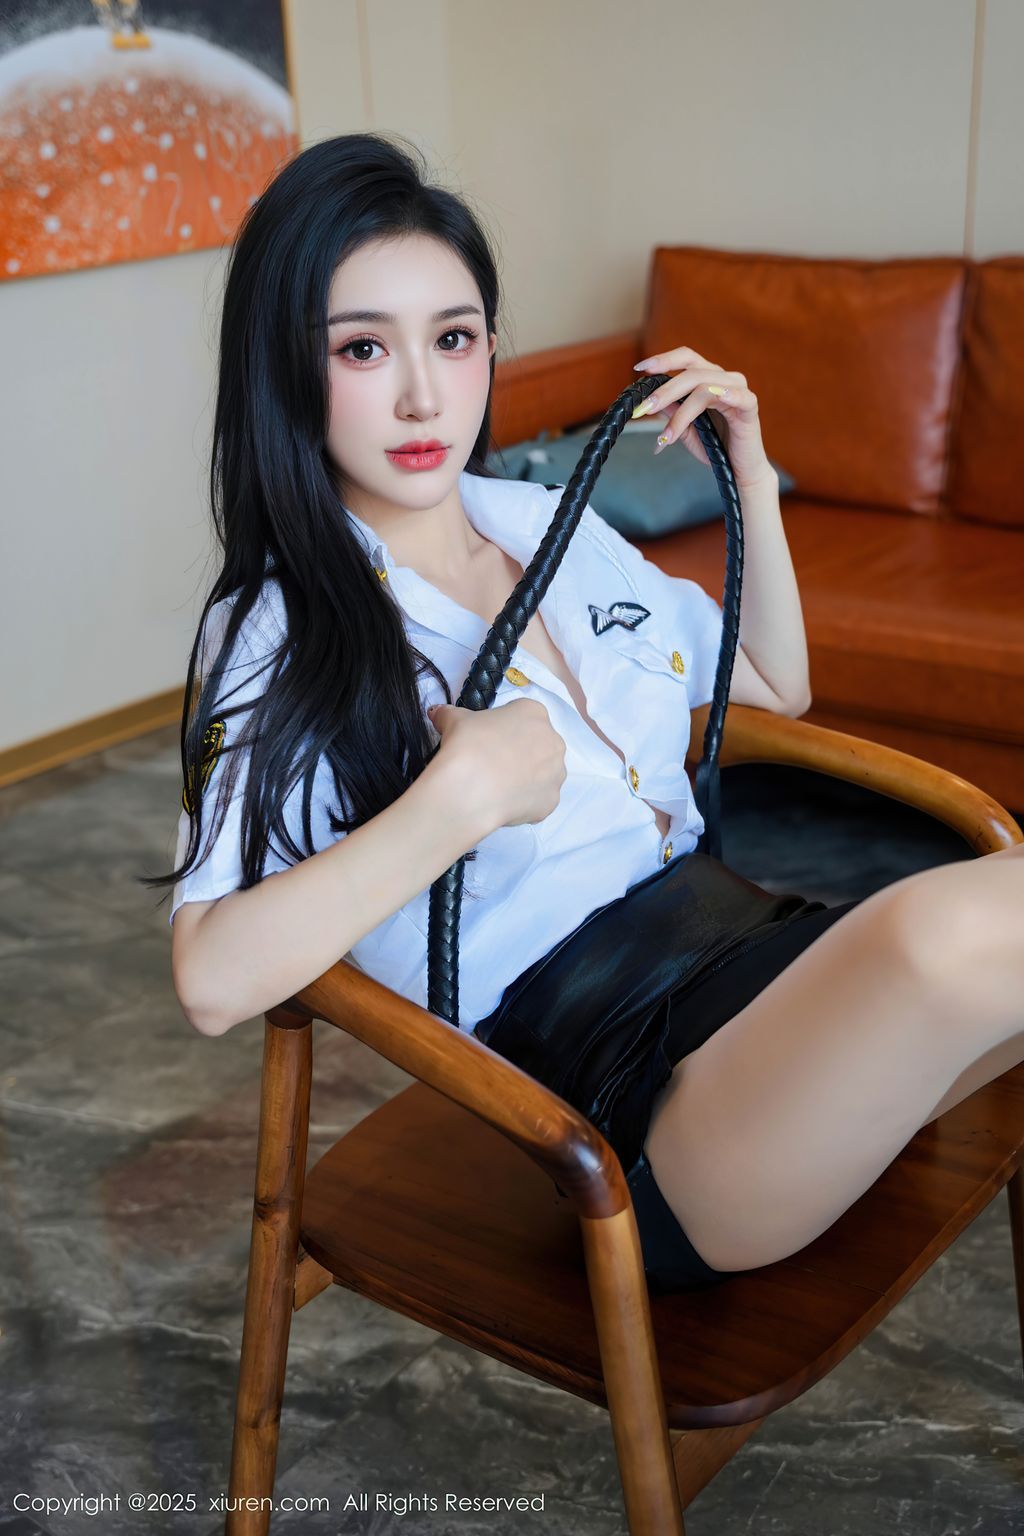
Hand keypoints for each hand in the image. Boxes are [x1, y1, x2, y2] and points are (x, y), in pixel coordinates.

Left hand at [632, 345, 776, 489]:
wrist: (737, 472)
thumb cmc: (714, 448)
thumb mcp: (686, 429)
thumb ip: (672, 412)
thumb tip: (651, 398)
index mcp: (707, 379)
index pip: (686, 359)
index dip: (664, 360)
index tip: (639, 368)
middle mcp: (723, 379)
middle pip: (691, 372)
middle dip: (664, 391)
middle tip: (644, 409)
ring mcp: (739, 390)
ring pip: (705, 388)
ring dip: (682, 412)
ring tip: (667, 436)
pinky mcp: (750, 407)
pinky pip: (739, 396)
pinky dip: (727, 394)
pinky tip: (717, 396)